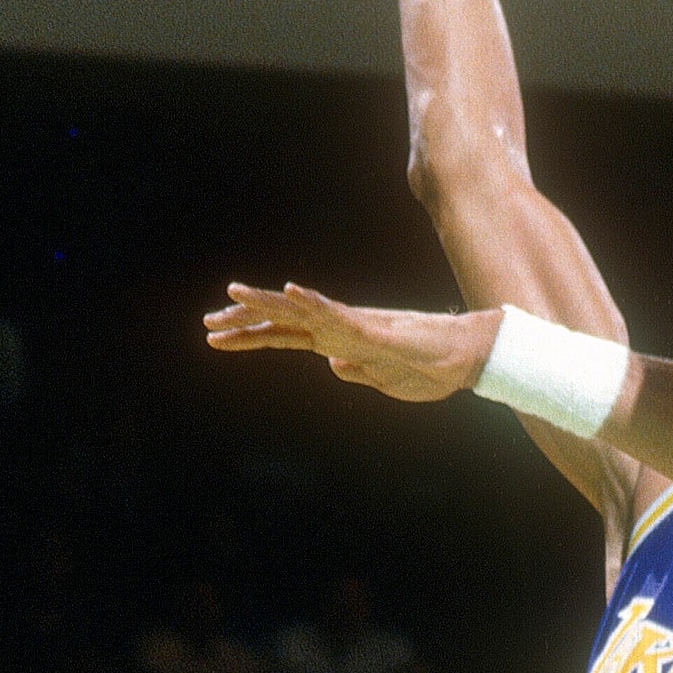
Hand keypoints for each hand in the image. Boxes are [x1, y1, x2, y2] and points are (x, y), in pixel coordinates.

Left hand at [204, 283, 499, 401]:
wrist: (465, 360)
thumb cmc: (430, 370)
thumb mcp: (385, 381)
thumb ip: (358, 371)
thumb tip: (332, 366)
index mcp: (340, 342)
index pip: (286, 336)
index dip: (251, 335)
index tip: (216, 338)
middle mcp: (341, 329)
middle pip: (285, 322)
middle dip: (245, 322)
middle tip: (207, 324)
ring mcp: (355, 326)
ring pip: (303, 311)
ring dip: (267, 302)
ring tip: (232, 293)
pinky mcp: (373, 328)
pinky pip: (336, 313)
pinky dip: (312, 302)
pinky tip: (290, 291)